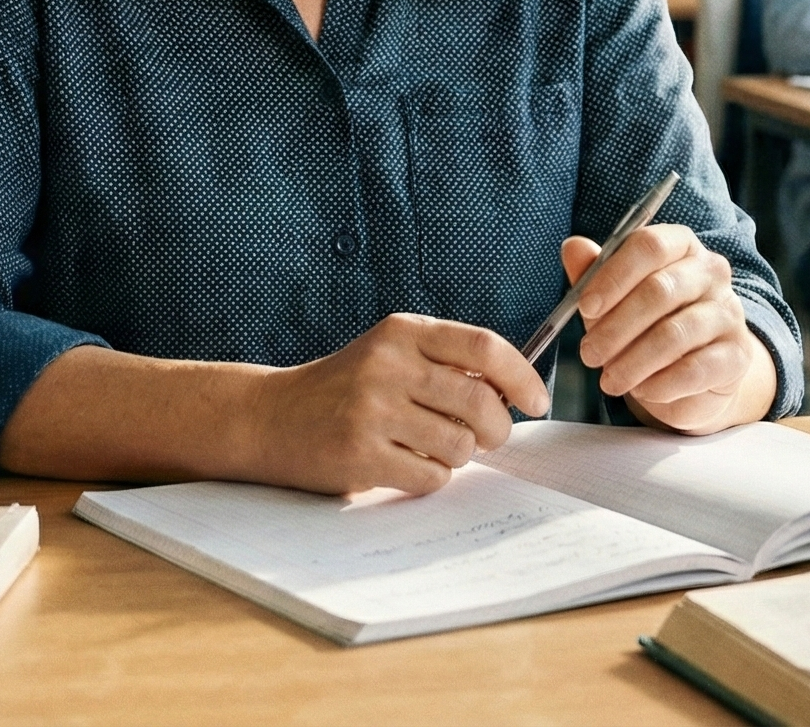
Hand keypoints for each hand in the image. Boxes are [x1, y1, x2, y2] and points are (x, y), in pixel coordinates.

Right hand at [244, 314, 548, 495]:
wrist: (271, 418)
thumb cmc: (345, 388)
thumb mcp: (389, 354)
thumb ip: (445, 363)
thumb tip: (514, 391)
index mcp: (401, 332)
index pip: (484, 346)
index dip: (521, 377)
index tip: (537, 401)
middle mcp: (388, 365)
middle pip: (480, 401)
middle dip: (497, 428)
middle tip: (488, 438)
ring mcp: (372, 410)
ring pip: (459, 444)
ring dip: (459, 455)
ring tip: (432, 447)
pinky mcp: (361, 454)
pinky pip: (431, 475)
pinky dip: (431, 477)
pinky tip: (405, 464)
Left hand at [566, 225, 774, 433]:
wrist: (694, 376)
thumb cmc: (648, 326)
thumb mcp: (614, 300)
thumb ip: (594, 274)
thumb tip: (573, 247)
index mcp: (681, 246)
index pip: (650, 245)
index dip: (614, 276)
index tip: (585, 307)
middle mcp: (711, 272)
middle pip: (661, 290)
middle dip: (617, 326)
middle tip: (589, 354)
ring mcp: (729, 313)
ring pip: (675, 333)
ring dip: (634, 361)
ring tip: (610, 381)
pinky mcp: (737, 355)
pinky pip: (695, 369)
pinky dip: (661, 383)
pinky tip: (642, 391)